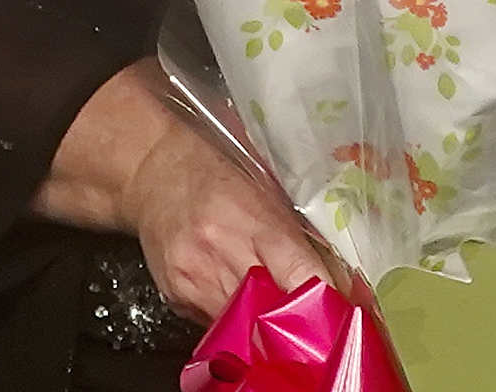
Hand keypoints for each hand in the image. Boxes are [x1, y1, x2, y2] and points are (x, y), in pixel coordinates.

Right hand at [37, 61, 337, 323]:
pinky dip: (234, 318)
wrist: (151, 171)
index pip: (301, 275)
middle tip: (317, 322)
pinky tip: (235, 297)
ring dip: (266, 324)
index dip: (327, 301)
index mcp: (252, 218)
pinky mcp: (176, 295)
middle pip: (274, 309)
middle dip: (299, 319)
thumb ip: (297, 238)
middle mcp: (221, 251)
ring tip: (277, 311)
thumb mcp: (264, 192)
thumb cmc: (215, 175)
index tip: (344, 314)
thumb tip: (340, 284)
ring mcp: (194, 277)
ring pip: (246, 325)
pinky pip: (217, 324)